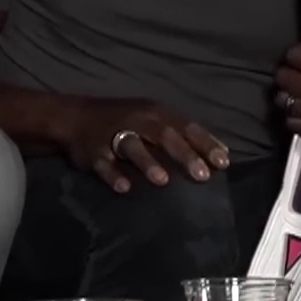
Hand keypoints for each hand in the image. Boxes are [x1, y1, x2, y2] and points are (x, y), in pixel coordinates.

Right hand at [60, 98, 228, 192]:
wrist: (76, 116)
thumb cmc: (126, 120)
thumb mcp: (156, 119)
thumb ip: (185, 135)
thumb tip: (222, 152)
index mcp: (156, 113)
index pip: (186, 127)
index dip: (205, 144)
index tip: (224, 162)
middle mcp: (137, 121)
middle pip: (164, 136)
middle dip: (184, 155)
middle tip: (202, 176)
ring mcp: (112, 135)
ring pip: (131, 146)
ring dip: (147, 162)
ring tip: (163, 181)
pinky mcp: (92, 152)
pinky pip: (103, 164)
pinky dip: (113, 175)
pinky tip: (124, 187)